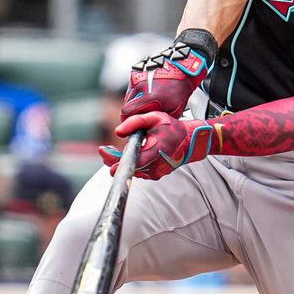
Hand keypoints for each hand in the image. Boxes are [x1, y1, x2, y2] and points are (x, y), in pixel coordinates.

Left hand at [99, 112, 221, 179]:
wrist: (190, 140)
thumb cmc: (172, 127)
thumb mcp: (154, 118)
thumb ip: (135, 122)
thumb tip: (117, 131)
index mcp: (153, 153)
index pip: (129, 162)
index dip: (113, 159)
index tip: (102, 151)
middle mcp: (154, 167)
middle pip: (128, 168)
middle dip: (114, 160)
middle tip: (105, 151)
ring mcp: (156, 172)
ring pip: (133, 170)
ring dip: (123, 162)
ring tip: (114, 152)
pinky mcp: (157, 174)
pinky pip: (140, 171)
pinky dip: (133, 164)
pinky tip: (130, 155)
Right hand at [120, 41, 210, 120]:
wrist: (182, 68)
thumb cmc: (179, 90)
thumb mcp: (173, 110)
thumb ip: (157, 118)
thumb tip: (147, 126)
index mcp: (149, 98)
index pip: (127, 113)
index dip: (128, 120)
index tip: (132, 123)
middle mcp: (140, 86)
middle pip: (126, 105)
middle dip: (131, 112)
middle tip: (139, 114)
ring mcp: (137, 77)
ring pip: (128, 96)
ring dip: (133, 102)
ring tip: (145, 102)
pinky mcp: (136, 71)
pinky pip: (131, 86)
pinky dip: (136, 92)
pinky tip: (146, 92)